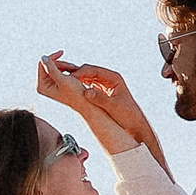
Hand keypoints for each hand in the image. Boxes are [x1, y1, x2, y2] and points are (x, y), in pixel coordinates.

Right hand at [36, 53, 156, 158]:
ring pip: (86, 77)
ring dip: (74, 79)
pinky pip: (87, 85)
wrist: (135, 123)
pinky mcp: (101, 91)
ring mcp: (104, 84)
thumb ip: (101, 99)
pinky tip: (69, 90)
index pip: (92, 70)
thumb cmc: (128, 115)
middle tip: (60, 76)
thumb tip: (86, 91)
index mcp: (113, 78)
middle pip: (87, 71)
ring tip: (61, 81)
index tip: (68, 78)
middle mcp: (108, 78)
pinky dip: (78, 86)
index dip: (79, 73)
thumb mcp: (114, 107)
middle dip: (74, 73)